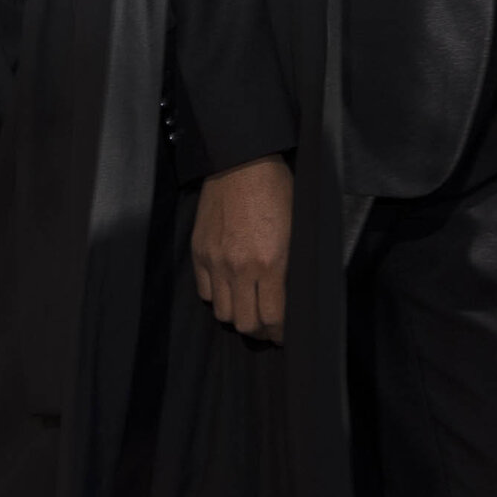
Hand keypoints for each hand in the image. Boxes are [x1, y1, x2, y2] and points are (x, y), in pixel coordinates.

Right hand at [190, 156, 293, 343]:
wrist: (241, 161)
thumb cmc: (276, 191)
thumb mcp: (297, 230)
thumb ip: (291, 268)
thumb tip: (292, 299)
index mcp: (271, 263)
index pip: (273, 319)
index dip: (281, 334)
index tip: (285, 334)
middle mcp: (240, 267)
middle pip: (245, 323)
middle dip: (261, 331)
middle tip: (269, 327)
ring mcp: (216, 260)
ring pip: (222, 313)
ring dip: (237, 315)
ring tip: (248, 308)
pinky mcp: (199, 252)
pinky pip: (205, 292)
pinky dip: (217, 297)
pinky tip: (230, 288)